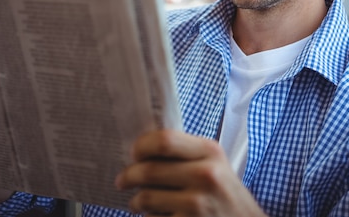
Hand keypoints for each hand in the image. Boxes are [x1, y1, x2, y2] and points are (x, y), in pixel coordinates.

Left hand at [115, 129, 267, 216]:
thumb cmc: (226, 196)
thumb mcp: (215, 166)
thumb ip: (186, 154)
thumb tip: (141, 150)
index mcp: (210, 152)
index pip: (164, 140)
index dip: (141, 146)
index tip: (133, 154)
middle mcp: (206, 175)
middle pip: (149, 170)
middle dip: (128, 176)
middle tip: (122, 181)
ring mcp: (199, 204)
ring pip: (146, 198)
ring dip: (135, 201)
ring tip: (136, 203)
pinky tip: (156, 216)